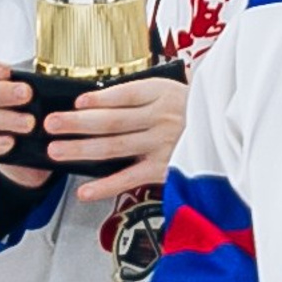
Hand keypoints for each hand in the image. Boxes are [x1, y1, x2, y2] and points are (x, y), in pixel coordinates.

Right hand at [0, 63, 52, 188]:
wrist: (42, 156)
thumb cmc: (46, 120)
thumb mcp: (52, 103)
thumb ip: (54, 92)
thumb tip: (80, 85)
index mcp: (0, 86)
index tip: (8, 70)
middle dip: (3, 92)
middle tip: (27, 94)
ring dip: (6, 119)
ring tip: (30, 124)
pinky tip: (9, 143)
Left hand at [46, 72, 188, 200]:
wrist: (230, 132)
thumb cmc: (197, 112)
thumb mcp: (174, 91)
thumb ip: (142, 96)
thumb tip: (99, 101)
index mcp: (162, 93)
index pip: (122, 95)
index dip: (96, 98)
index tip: (75, 101)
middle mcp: (161, 117)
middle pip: (111, 121)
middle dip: (77, 123)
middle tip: (51, 124)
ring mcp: (162, 144)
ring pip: (114, 147)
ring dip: (82, 149)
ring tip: (57, 150)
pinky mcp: (164, 169)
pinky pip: (129, 178)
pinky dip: (105, 186)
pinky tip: (86, 190)